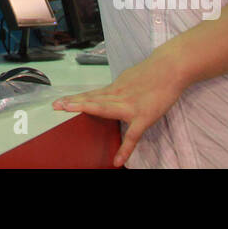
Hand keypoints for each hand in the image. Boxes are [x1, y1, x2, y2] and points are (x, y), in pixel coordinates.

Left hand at [52, 51, 188, 166]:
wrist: (171, 68)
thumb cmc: (153, 72)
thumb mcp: (130, 78)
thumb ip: (119, 89)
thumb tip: (109, 94)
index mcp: (116, 88)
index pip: (92, 94)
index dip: (75, 98)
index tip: (59, 101)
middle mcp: (119, 95)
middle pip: (92, 99)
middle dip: (73, 103)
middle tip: (56, 106)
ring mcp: (130, 106)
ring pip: (104, 109)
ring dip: (86, 110)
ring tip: (69, 114)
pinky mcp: (144, 116)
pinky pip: (133, 135)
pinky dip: (125, 148)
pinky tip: (118, 160)